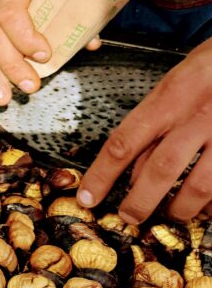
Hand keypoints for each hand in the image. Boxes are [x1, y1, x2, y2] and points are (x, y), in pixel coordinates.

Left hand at [78, 42, 211, 222]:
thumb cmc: (210, 69)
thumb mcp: (173, 85)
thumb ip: (154, 124)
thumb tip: (131, 170)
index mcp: (169, 99)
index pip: (124, 142)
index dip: (102, 175)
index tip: (87, 198)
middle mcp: (196, 116)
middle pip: (161, 168)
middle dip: (141, 201)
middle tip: (129, 218)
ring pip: (200, 185)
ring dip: (181, 208)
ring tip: (172, 216)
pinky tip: (205, 208)